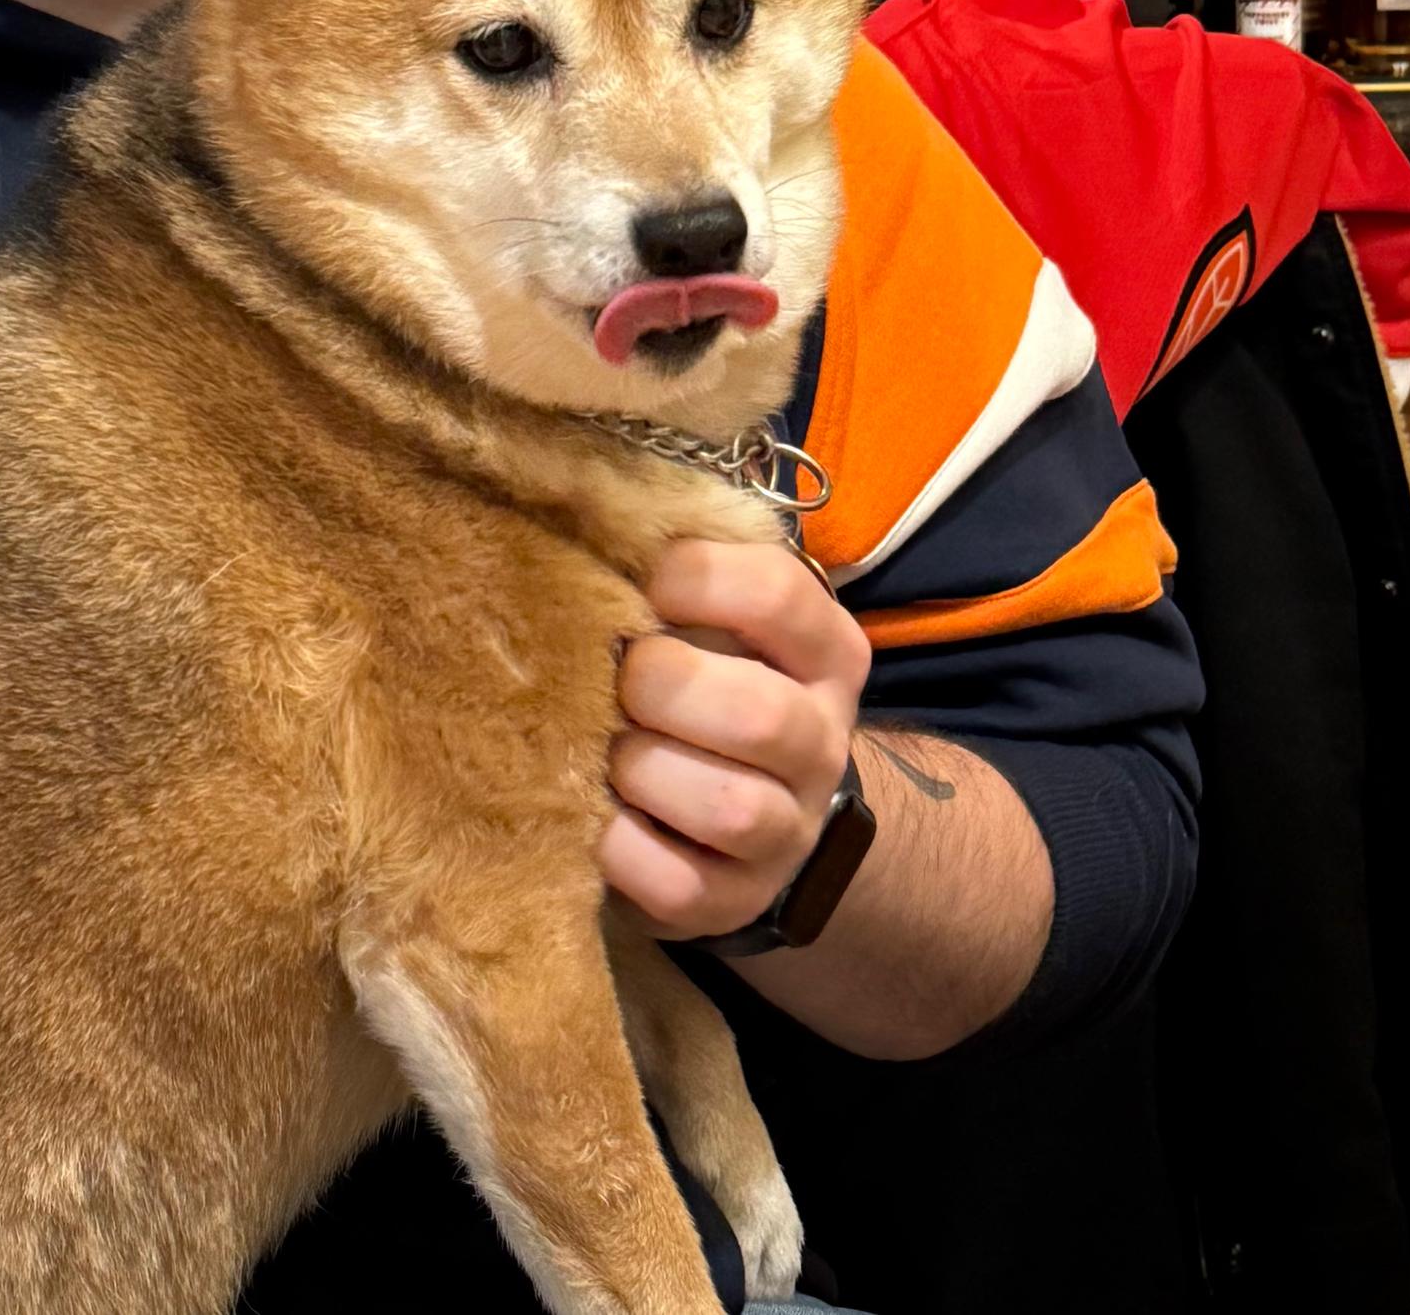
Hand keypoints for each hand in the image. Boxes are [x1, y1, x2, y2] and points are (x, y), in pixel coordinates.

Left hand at [600, 537, 871, 940]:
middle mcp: (822, 742)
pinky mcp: (732, 902)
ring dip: (641, 769)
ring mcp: (785, 832)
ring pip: (725, 807)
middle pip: (756, 713)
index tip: (639, 585)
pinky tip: (594, 814)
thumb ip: (679, 571)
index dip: (690, 579)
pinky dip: (616, 846)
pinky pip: (673, 883)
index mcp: (827, 652)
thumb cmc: (710, 678)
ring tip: (608, 749)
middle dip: (660, 686)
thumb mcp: (718, 617)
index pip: (776, 594)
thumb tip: (582, 508)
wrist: (753, 807)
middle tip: (619, 677)